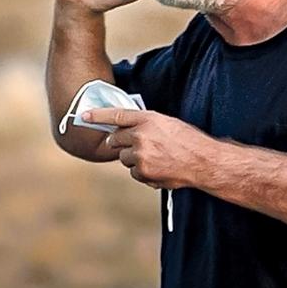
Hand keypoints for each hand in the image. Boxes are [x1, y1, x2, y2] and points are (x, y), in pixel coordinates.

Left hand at [84, 108, 208, 188]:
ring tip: (156, 158)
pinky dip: (143, 172)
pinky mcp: (142, 172)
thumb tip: (128, 130)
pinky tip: (159, 168)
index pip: (116, 115)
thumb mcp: (168, 124)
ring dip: (134, 158)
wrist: (203, 161)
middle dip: (119, 143)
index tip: (83, 115)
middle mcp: (141, 136)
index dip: (97, 115)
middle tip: (134, 145)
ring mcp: (140, 155)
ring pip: (124, 158)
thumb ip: (146, 125)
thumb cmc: (189, 141)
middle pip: (115, 139)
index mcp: (148, 119)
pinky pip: (133, 172)